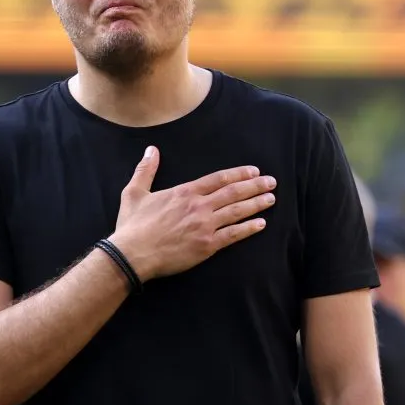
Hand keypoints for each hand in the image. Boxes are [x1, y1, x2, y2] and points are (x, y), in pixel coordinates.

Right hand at [108, 145, 276, 281]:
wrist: (132, 254)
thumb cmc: (132, 226)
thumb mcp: (134, 192)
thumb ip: (145, 170)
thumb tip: (151, 150)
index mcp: (185, 192)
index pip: (218, 179)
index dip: (238, 174)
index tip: (253, 171)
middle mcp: (199, 206)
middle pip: (233, 192)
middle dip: (255, 186)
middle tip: (271, 182)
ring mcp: (205, 225)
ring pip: (237, 211)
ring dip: (256, 203)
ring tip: (271, 198)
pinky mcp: (207, 245)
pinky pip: (233, 235)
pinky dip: (249, 228)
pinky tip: (261, 224)